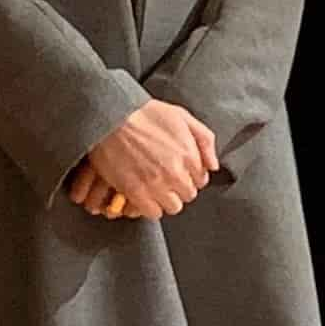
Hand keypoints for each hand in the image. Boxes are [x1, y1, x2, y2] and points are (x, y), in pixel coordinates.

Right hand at [71, 99, 217, 220]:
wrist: (111, 116)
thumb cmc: (143, 113)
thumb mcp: (182, 116)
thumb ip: (204, 140)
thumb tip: (213, 165)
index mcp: (189, 155)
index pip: (201, 180)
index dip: (190, 175)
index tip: (179, 171)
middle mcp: (175, 172)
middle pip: (188, 195)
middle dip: (179, 187)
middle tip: (166, 177)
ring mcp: (156, 184)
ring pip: (172, 206)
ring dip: (166, 198)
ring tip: (155, 186)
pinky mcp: (136, 192)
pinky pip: (152, 212)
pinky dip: (149, 206)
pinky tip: (144, 194)